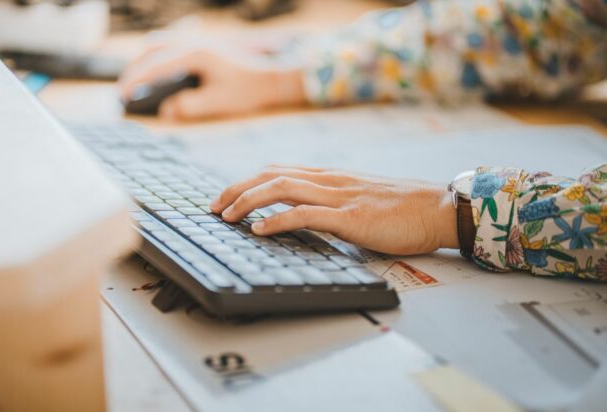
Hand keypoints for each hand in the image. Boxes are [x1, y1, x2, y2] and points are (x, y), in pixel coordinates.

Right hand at [119, 47, 304, 119]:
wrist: (270, 78)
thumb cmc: (247, 89)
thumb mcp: (219, 102)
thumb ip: (190, 106)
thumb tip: (166, 111)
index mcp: (196, 54)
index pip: (157, 64)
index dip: (137, 79)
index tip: (123, 94)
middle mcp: (194, 43)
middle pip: (152, 50)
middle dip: (135, 69)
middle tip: (123, 92)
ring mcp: (197, 42)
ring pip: (160, 45)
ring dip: (144, 62)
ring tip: (135, 84)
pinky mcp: (201, 47)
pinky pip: (171, 47)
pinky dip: (157, 58)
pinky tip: (155, 75)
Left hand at [210, 166, 458, 254]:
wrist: (438, 209)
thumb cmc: (402, 209)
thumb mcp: (360, 199)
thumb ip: (333, 203)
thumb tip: (306, 216)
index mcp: (331, 176)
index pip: (279, 170)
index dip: (248, 180)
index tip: (227, 195)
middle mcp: (330, 180)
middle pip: (272, 175)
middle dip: (237, 188)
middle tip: (214, 205)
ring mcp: (339, 196)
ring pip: (282, 188)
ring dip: (248, 201)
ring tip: (226, 216)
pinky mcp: (350, 217)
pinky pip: (304, 214)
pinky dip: (276, 220)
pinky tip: (258, 230)